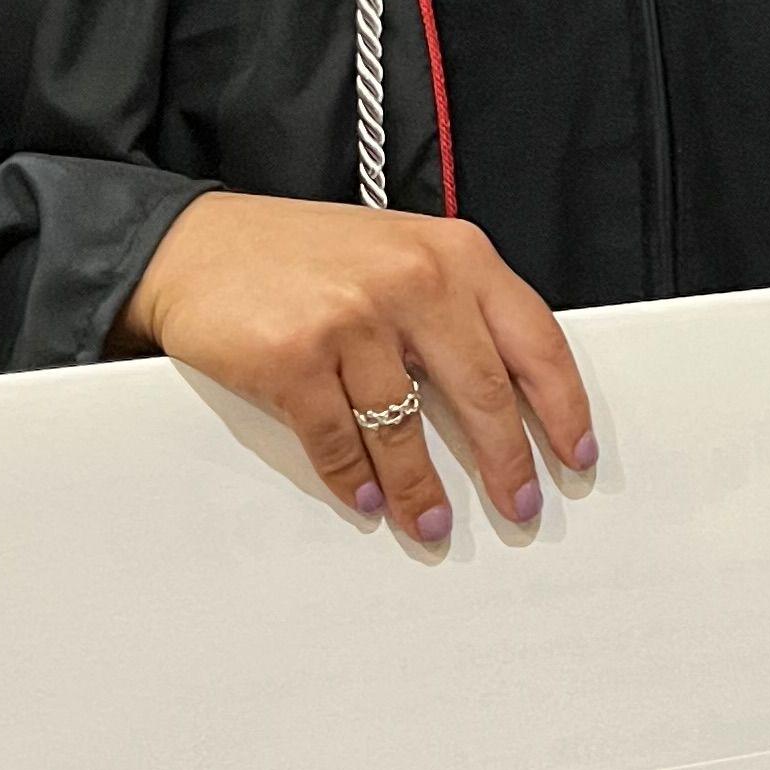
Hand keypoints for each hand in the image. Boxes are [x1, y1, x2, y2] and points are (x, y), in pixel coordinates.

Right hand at [121, 194, 595, 541]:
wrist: (194, 246)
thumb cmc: (303, 255)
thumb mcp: (401, 253)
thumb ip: (455, 305)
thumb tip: (508, 395)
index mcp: (454, 252)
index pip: (535, 339)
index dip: (564, 407)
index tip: (575, 453)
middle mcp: (412, 280)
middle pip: (484, 393)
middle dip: (507, 463)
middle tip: (519, 505)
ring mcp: (352, 319)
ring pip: (408, 430)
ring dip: (424, 490)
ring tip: (434, 523)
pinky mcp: (294, 358)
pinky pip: (340, 441)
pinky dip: (357, 480)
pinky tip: (368, 499)